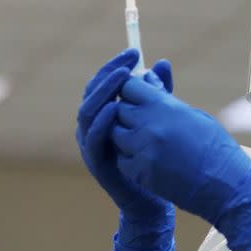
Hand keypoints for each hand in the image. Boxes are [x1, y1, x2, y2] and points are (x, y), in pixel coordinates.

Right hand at [75, 49, 175, 250]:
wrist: (156, 198)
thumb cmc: (157, 157)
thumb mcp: (159, 118)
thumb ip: (158, 92)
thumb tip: (162, 62)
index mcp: (106, 114)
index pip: (103, 83)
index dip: (115, 66)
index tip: (134, 52)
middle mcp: (94, 127)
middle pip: (92, 93)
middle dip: (110, 73)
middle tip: (129, 60)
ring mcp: (93, 146)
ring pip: (87, 112)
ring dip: (104, 92)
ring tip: (122, 78)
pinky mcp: (97, 163)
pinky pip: (93, 140)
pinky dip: (102, 122)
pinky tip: (115, 108)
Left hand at [111, 78, 250, 250]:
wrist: (227, 185)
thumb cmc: (217, 148)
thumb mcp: (195, 116)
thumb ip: (165, 99)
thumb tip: (148, 78)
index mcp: (165, 107)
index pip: (129, 87)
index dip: (131, 89)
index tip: (137, 95)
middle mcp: (149, 126)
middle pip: (118, 110)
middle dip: (126, 111)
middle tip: (141, 119)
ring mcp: (142, 151)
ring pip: (115, 135)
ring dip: (125, 134)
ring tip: (144, 139)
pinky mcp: (139, 173)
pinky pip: (120, 159)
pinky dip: (128, 156)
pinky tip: (145, 157)